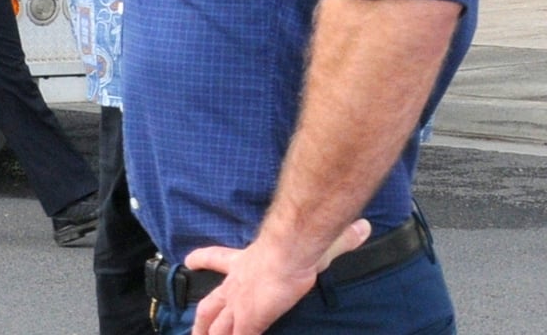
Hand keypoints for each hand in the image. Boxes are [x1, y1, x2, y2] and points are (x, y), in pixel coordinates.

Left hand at [186, 219, 370, 334]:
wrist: (291, 250)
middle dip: (201, 320)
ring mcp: (240, 304)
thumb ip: (339, 238)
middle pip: (209, 305)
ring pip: (216, 327)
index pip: (215, 258)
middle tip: (193, 329)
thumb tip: (363, 228)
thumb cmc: (299, 243)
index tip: (188, 261)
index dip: (201, 260)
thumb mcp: (314, 240)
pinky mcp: (250, 319)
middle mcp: (236, 285)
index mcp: (244, 262)